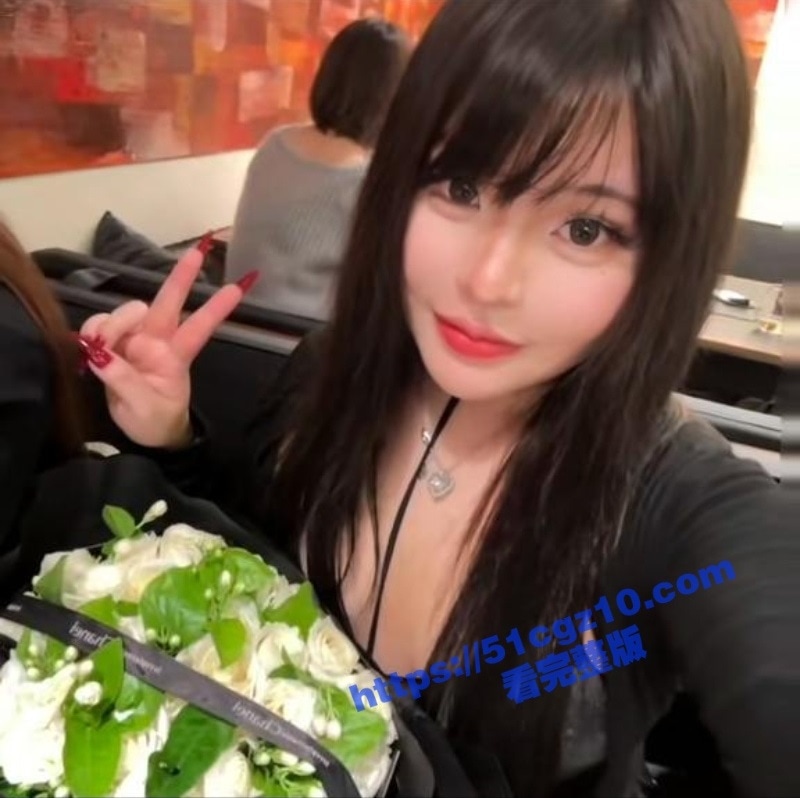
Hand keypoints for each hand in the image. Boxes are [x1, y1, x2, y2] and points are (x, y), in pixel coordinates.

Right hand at [79, 249, 254, 447]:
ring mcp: (135, 340)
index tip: (236, 289)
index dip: (215, 309)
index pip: (199, 328)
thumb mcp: (144, 408)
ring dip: (114, 323)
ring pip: (125, 312)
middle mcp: (158, 342)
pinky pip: (99, 326)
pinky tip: (91, 348)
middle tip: (196, 253)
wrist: (145, 434)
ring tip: (102, 349)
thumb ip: (124, 380)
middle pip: (168, 303)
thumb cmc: (156, 421)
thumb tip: (101, 355)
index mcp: (176, 357)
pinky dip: (93, 331)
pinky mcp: (112, 345)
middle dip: (180, 278)